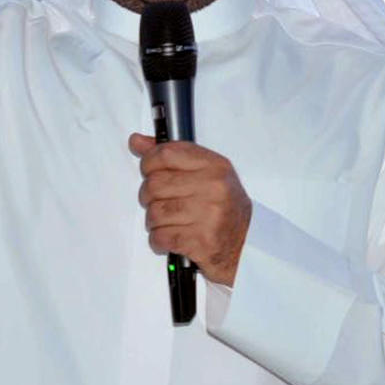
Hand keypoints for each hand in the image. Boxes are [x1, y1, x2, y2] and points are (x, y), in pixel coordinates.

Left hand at [128, 133, 251, 286]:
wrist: (247, 243)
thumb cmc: (224, 206)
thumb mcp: (206, 172)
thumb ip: (171, 155)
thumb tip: (136, 141)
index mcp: (215, 166)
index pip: (166, 153)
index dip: (148, 162)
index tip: (149, 170)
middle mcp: (214, 188)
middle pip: (155, 184)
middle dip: (148, 195)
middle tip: (158, 200)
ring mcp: (208, 216)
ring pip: (154, 212)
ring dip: (153, 220)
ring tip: (167, 221)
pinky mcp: (201, 242)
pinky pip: (160, 236)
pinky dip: (158, 239)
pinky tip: (169, 237)